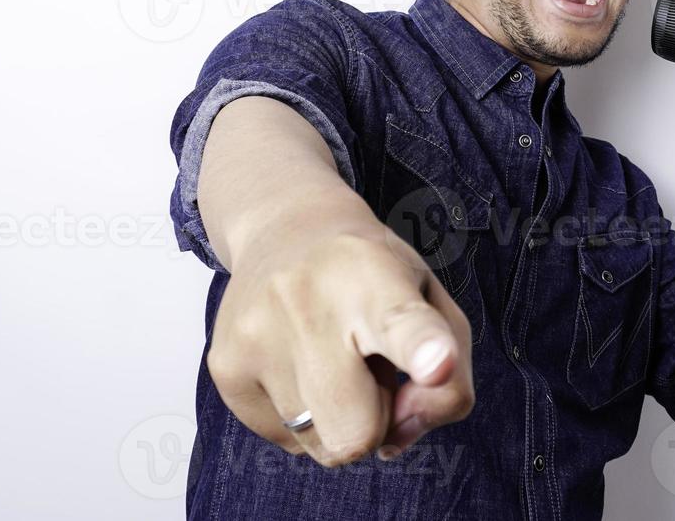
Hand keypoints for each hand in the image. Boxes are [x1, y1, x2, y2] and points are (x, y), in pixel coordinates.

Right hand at [207, 225, 474, 465]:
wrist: (284, 228)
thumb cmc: (373, 275)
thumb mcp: (433, 301)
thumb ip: (450, 380)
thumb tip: (395, 440)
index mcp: (376, 278)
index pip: (403, 324)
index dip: (425, 350)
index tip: (439, 364)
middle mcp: (308, 302)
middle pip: (359, 432)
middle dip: (378, 419)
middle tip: (370, 366)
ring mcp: (256, 336)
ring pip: (322, 446)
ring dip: (340, 416)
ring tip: (332, 355)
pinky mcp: (224, 368)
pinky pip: (288, 441)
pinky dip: (307, 415)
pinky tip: (300, 362)